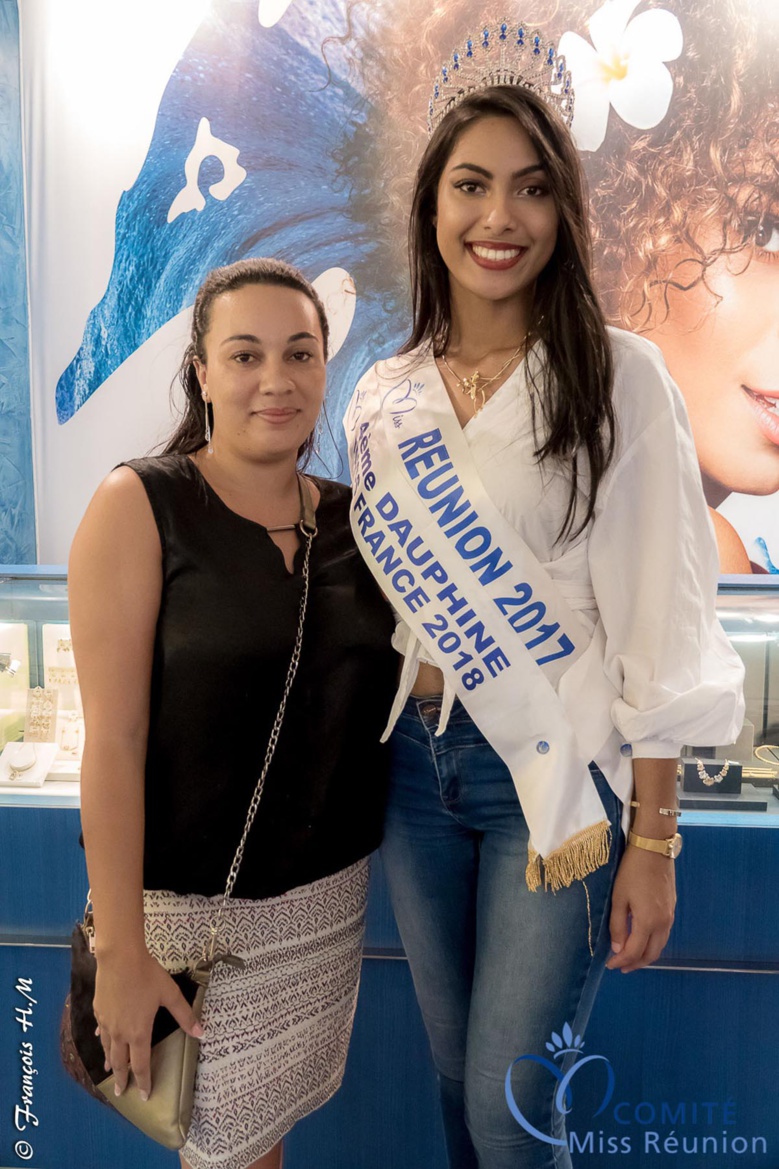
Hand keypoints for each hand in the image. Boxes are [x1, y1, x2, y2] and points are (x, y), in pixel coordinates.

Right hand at [93, 950, 202, 1099]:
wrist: (120, 958)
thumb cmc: (147, 976)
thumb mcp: (170, 994)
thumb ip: (185, 1015)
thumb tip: (201, 1032)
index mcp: (139, 1033)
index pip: (141, 1065)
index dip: (143, 1082)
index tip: (143, 1096)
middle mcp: (120, 1033)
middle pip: (120, 1062)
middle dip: (122, 1079)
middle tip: (121, 1093)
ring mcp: (106, 1023)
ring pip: (108, 1048)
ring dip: (110, 1062)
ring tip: (110, 1071)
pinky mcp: (98, 1011)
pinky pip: (101, 1032)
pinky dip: (103, 1040)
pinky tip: (102, 1039)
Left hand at [605, 845, 675, 972]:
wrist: (654, 848)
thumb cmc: (631, 871)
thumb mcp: (619, 898)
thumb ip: (617, 925)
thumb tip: (618, 949)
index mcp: (648, 922)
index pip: (634, 952)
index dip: (622, 961)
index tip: (610, 965)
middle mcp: (663, 923)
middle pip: (651, 954)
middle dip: (636, 963)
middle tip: (620, 966)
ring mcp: (670, 916)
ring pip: (660, 945)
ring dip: (645, 955)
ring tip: (630, 957)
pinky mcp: (672, 908)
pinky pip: (664, 935)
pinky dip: (652, 943)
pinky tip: (641, 939)